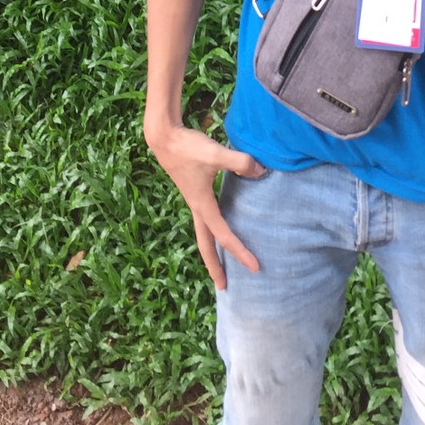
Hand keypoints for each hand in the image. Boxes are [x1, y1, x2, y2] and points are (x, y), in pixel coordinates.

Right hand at [145, 123, 263, 287]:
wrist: (164, 137)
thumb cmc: (188, 147)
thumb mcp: (216, 154)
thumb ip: (239, 162)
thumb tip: (261, 171)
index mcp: (203, 205)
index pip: (224, 235)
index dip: (240, 251)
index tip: (255, 267)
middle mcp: (197, 208)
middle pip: (205, 245)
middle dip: (215, 266)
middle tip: (223, 287)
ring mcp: (194, 200)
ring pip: (203, 233)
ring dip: (212, 250)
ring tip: (220, 264)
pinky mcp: (193, 191)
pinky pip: (204, 219)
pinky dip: (212, 230)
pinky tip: (218, 226)